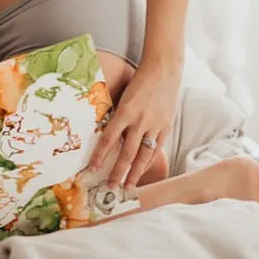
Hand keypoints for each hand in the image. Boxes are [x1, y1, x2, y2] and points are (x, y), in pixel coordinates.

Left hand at [89, 61, 179, 188]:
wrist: (163, 71)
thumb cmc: (139, 81)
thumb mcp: (123, 96)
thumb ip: (117, 116)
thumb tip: (106, 134)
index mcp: (125, 111)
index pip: (109, 139)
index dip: (100, 155)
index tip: (92, 169)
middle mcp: (140, 121)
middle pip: (127, 153)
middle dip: (117, 172)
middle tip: (109, 187)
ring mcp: (155, 125)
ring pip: (143, 156)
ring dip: (134, 173)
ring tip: (127, 186)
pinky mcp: (166, 127)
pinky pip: (156, 149)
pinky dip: (148, 162)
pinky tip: (141, 171)